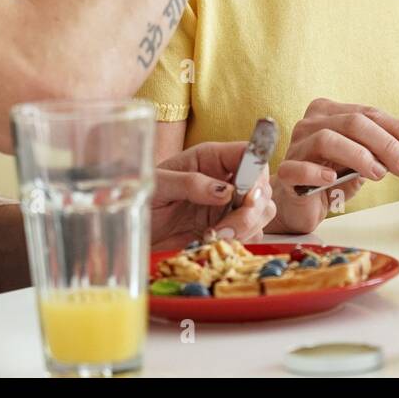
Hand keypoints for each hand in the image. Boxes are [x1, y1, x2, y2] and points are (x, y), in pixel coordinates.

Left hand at [150, 141, 276, 250]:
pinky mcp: (228, 227)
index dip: (256, 174)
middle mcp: (227, 179)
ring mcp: (229, 205)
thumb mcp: (160, 185)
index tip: (247, 197)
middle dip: (251, 211)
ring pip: (262, 212)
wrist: (136, 226)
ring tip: (216, 237)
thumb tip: (225, 191)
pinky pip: (251, 233)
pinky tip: (217, 243)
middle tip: (225, 229)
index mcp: (212, 158)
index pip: (250, 154)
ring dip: (246, 228)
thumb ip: (191, 183)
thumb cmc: (144, 197)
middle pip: (262, 188)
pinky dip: (241, 241)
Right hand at [270, 99, 398, 233]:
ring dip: (359, 156)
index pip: (369, 114)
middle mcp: (311, 123)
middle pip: (352, 123)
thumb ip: (383, 149)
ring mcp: (296, 145)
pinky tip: (332, 179)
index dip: (398, 128)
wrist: (299, 204)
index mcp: (330, 112)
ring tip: (379, 174)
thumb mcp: (363, 160)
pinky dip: (317, 172)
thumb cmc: (331, 176)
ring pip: (328, 139)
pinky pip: (299, 167)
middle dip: (385, 143)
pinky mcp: (286, 171)